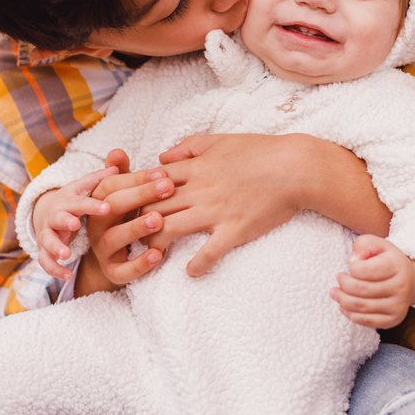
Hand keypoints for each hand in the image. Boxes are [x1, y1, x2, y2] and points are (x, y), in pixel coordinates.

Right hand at [31, 161, 122, 280]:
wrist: (49, 211)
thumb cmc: (76, 200)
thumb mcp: (85, 187)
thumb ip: (100, 179)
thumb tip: (117, 165)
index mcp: (69, 200)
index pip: (80, 200)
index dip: (92, 204)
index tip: (106, 207)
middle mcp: (56, 215)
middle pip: (59, 216)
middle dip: (66, 220)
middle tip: (75, 224)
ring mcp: (49, 233)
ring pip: (47, 240)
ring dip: (56, 247)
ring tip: (67, 255)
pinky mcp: (45, 250)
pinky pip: (45, 261)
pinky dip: (54, 269)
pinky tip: (66, 276)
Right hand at [73, 149, 175, 292]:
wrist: (118, 256)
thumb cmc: (127, 215)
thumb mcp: (125, 194)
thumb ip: (122, 174)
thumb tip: (117, 151)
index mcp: (98, 201)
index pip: (112, 185)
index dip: (137, 178)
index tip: (164, 173)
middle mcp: (96, 224)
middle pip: (112, 207)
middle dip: (140, 195)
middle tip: (167, 187)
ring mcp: (103, 249)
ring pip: (114, 238)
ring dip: (136, 228)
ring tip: (159, 220)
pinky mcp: (113, 272)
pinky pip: (123, 270)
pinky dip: (139, 264)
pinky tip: (157, 254)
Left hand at [142, 133, 387, 277]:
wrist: (295, 167)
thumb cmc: (260, 151)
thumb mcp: (220, 140)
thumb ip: (187, 147)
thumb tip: (161, 158)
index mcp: (194, 168)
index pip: (149, 181)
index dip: (129, 194)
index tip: (119, 206)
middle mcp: (199, 190)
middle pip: (151, 207)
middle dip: (132, 222)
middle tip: (122, 237)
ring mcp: (215, 211)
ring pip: (170, 229)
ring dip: (154, 244)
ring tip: (148, 256)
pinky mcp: (234, 229)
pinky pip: (209, 252)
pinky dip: (196, 266)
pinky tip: (190, 273)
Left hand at [330, 235, 414, 328]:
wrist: (410, 280)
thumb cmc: (388, 260)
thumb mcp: (378, 244)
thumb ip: (363, 244)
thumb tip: (354, 260)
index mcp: (397, 266)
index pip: (366, 269)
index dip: (352, 267)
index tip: (352, 265)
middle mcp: (401, 287)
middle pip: (362, 289)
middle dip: (344, 285)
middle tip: (338, 278)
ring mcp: (398, 306)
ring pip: (362, 307)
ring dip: (342, 300)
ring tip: (335, 293)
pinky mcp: (394, 320)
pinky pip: (367, 321)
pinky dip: (351, 315)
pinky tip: (343, 307)